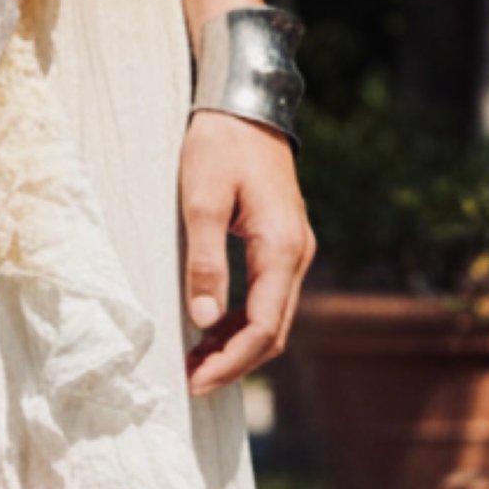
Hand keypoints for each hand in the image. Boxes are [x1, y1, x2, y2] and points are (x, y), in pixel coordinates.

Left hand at [178, 109, 315, 392]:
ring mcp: (293, 249)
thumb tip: (203, 319)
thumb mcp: (200, 201)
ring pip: (273, 316)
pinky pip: (269, 296)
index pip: (262, 327)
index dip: (230, 362)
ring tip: (196, 361)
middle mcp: (297, 254)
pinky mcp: (282, 242)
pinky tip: (212, 328)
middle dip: (235, 362)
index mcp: (281, 248)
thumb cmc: (219, 146)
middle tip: (191, 381)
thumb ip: (205, 262)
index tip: (196, 381)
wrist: (246, 107)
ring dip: (238, 345)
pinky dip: (243, 321)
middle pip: (273, 331)